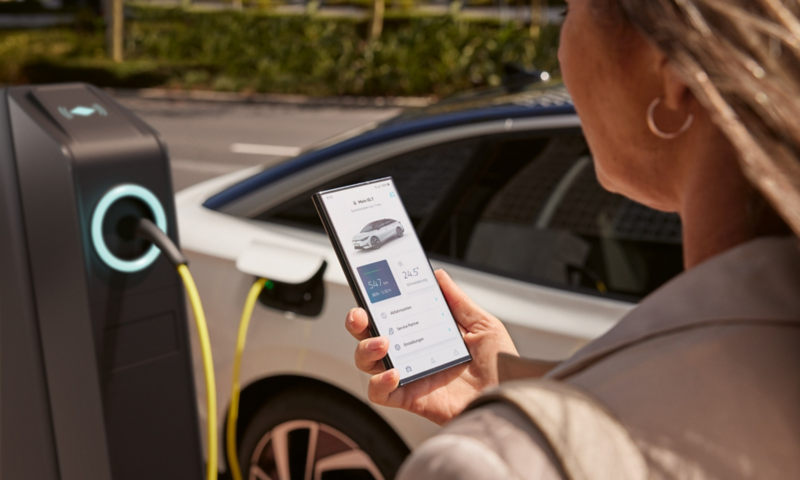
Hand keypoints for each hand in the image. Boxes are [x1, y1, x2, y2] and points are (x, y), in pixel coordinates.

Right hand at [345, 269, 517, 424]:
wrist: (511, 398)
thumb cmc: (501, 366)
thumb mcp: (483, 325)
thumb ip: (457, 301)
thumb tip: (437, 275)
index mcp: (427, 332)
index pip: (393, 313)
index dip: (376, 300)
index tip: (371, 286)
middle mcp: (413, 352)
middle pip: (370, 335)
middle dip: (357, 321)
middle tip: (361, 314)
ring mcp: (410, 374)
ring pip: (367, 362)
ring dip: (365, 349)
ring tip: (382, 343)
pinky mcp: (411, 398)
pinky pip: (380, 393)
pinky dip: (379, 383)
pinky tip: (395, 373)